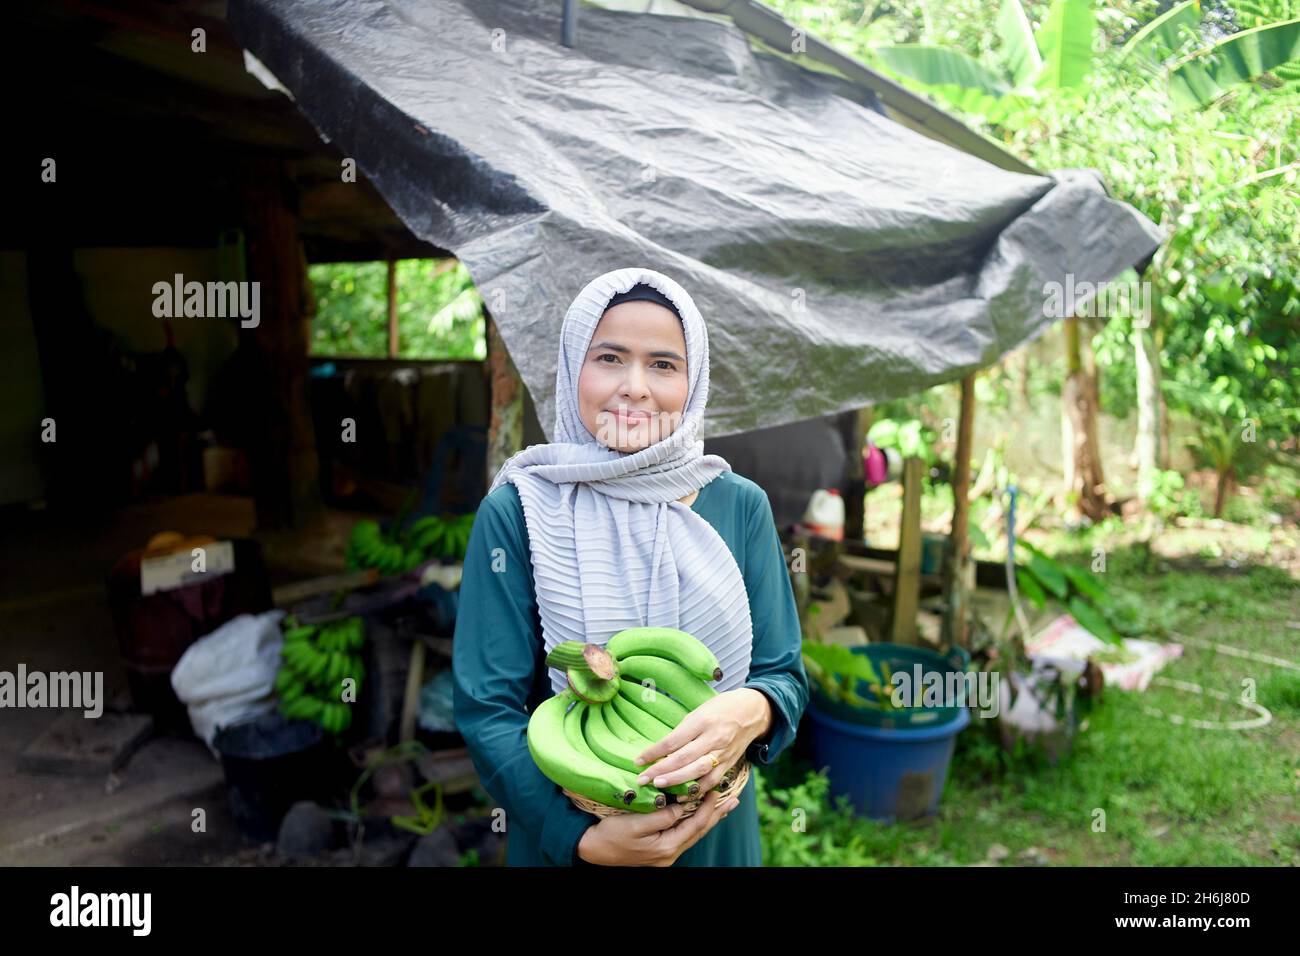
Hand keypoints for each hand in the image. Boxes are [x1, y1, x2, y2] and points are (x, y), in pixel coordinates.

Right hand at [576, 790, 740, 865]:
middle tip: (733, 801)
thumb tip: (680, 806)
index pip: (695, 825)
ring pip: (692, 833)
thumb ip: (661, 815)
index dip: (708, 808)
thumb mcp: (635, 822)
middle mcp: (669, 853)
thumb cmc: (612, 834)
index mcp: (666, 847)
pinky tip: (698, 815)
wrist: (593, 850)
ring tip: (722, 807)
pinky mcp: (659, 850)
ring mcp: (665, 854)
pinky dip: (694, 822)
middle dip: (716, 815)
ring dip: (707, 818)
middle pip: (698, 831)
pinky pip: (683, 834)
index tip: (717, 791)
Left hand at [631, 688, 770, 793]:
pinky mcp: (729, 763)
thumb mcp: (700, 711)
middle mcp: (713, 737)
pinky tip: (683, 795)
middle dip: (661, 771)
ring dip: (677, 781)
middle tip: (642, 780)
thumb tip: (661, 749)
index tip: (637, 761)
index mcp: (702, 720)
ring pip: (697, 771)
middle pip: (683, 758)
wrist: (753, 711)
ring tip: (659, 787)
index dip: (654, 752)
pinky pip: (712, 780)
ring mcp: (722, 752)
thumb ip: (683, 730)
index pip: (673, 740)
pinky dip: (697, 789)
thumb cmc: (721, 707)